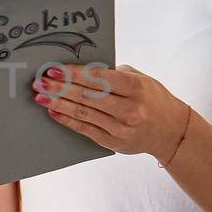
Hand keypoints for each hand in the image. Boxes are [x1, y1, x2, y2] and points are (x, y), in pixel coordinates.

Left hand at [33, 63, 189, 157]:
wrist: (171, 131)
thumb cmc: (153, 99)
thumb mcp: (141, 79)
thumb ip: (115, 73)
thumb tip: (82, 69)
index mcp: (136, 87)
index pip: (98, 78)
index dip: (73, 73)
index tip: (54, 69)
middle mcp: (129, 109)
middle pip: (87, 96)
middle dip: (60, 88)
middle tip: (40, 82)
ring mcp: (121, 128)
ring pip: (84, 113)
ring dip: (59, 104)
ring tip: (40, 96)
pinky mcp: (114, 142)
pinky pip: (86, 130)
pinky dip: (67, 120)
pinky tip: (53, 112)